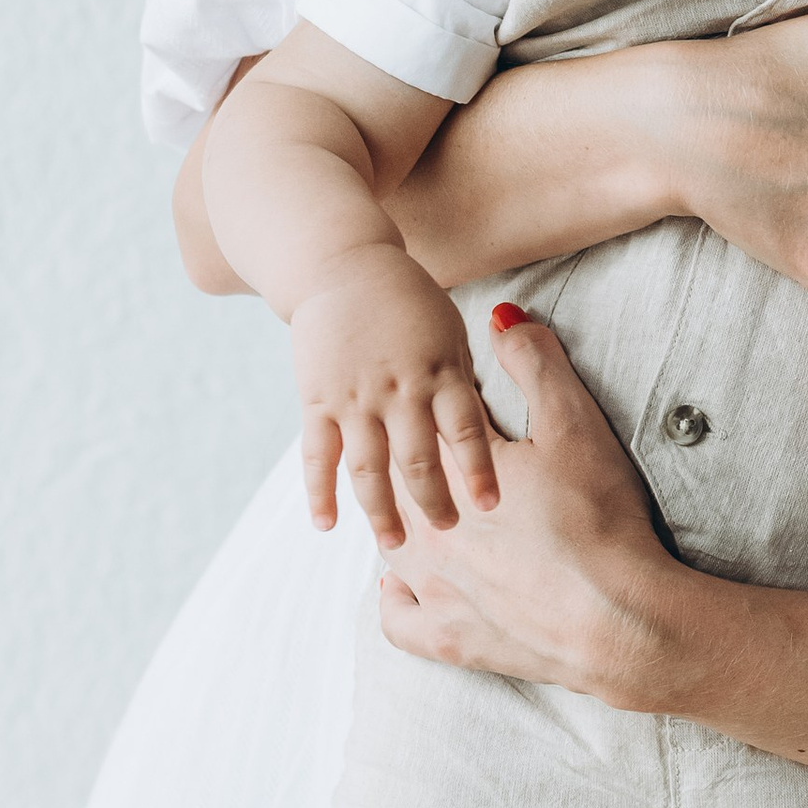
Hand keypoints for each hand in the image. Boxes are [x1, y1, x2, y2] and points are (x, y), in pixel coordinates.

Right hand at [290, 245, 498, 539]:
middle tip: (447, 531)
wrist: (342, 264)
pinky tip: (327, 524)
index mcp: (440, 371)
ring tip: (393, 542)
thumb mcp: (451, 329)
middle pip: (419, 458)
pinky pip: (318, 454)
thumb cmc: (407, 299)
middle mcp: (399, 389)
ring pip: (369, 466)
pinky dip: (321, 491)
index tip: (490, 505)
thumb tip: (491, 421)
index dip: (478, 470)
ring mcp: (355, 397)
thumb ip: (464, 377)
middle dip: (434, 500)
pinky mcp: (317, 399)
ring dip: (381, 509)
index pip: (465, 430)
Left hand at [375, 315, 690, 699]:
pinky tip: (401, 585)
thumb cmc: (599, 520)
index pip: (422, 424)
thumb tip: (503, 318)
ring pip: (390, 545)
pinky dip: (393, 599)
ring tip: (413, 511)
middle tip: (423, 451)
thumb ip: (536, 364)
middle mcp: (425, 528)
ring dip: (397, 525)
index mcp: (451, 469)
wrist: (617, 619)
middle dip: (408, 465)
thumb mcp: (575, 425)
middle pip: (397, 483)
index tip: (442, 398)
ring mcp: (431, 589)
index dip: (433, 408)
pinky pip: (397, 619)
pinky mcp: (446, 638)